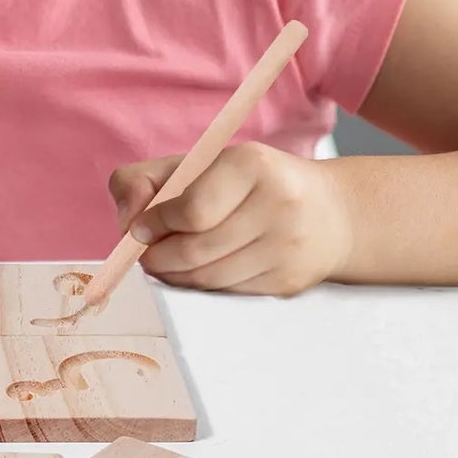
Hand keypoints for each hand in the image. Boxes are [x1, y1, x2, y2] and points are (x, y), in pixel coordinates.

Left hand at [107, 141, 351, 296]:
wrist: (330, 212)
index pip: (191, 210)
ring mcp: (288, 246)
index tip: (140, 229)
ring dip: (175, 276)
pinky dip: (202, 286)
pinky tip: (199, 271)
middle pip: (195, 250)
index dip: (155, 225)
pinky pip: (227, 293)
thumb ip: (144, 181)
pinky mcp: (289, 280)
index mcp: (251, 164)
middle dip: (157, 257)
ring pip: (208, 278)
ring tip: (167, 263)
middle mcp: (278, 203)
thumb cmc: (246, 185)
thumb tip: (127, 222)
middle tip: (146, 254)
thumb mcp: (196, 165)